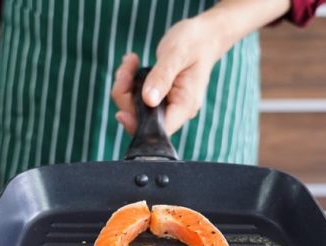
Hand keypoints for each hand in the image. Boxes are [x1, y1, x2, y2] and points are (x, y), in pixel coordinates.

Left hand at [112, 17, 224, 135]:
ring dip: (125, 86)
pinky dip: (128, 82)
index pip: (159, 129)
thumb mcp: (177, 54)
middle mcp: (176, 110)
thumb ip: (162, 77)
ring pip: (134, 108)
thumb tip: (148, 100)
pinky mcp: (158, 98)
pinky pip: (136, 98)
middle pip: (141, 119)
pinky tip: (133, 63)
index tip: (120, 112)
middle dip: (126, 96)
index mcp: (185, 105)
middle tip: (127, 67)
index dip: (136, 124)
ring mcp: (166, 105)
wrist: (204, 36)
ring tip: (131, 61)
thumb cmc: (195, 42)